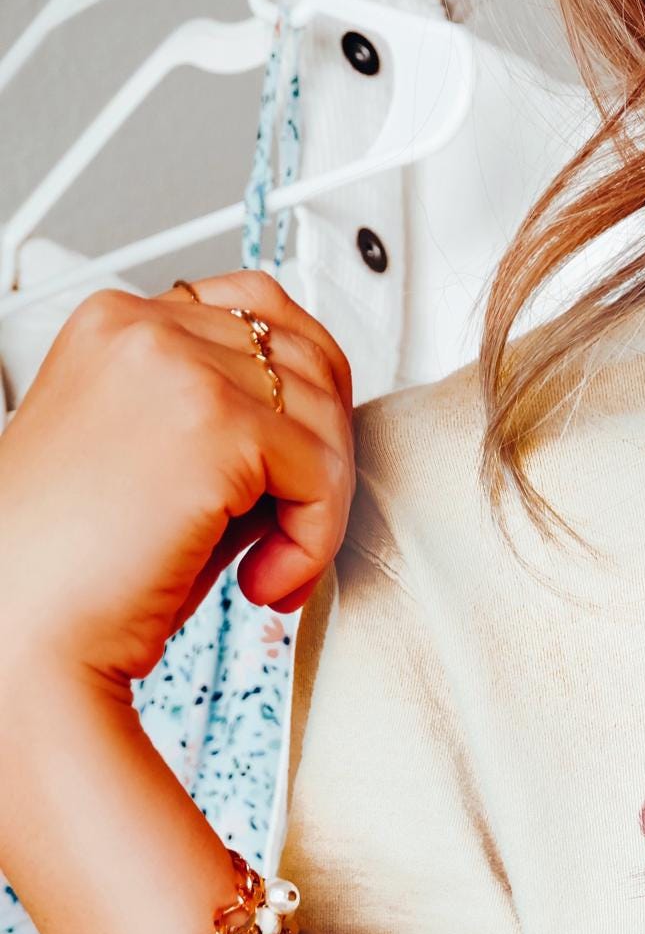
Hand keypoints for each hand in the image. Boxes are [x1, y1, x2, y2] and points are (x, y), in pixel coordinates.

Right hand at [0, 273, 354, 698]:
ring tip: (268, 570)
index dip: (302, 393)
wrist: (24, 626)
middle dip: (322, 456)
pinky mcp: (217, 423)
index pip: (257, 308)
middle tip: (293, 532)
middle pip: (307, 358)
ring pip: (325, 418)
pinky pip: (324, 476)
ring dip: (320, 510)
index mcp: (116, 323)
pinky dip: (315, 543)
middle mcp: (142, 325)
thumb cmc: (75, 570)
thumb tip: (320, 430)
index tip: (301, 464)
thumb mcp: (155, 462)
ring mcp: (179, 365)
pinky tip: (261, 584)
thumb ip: (224, 423)